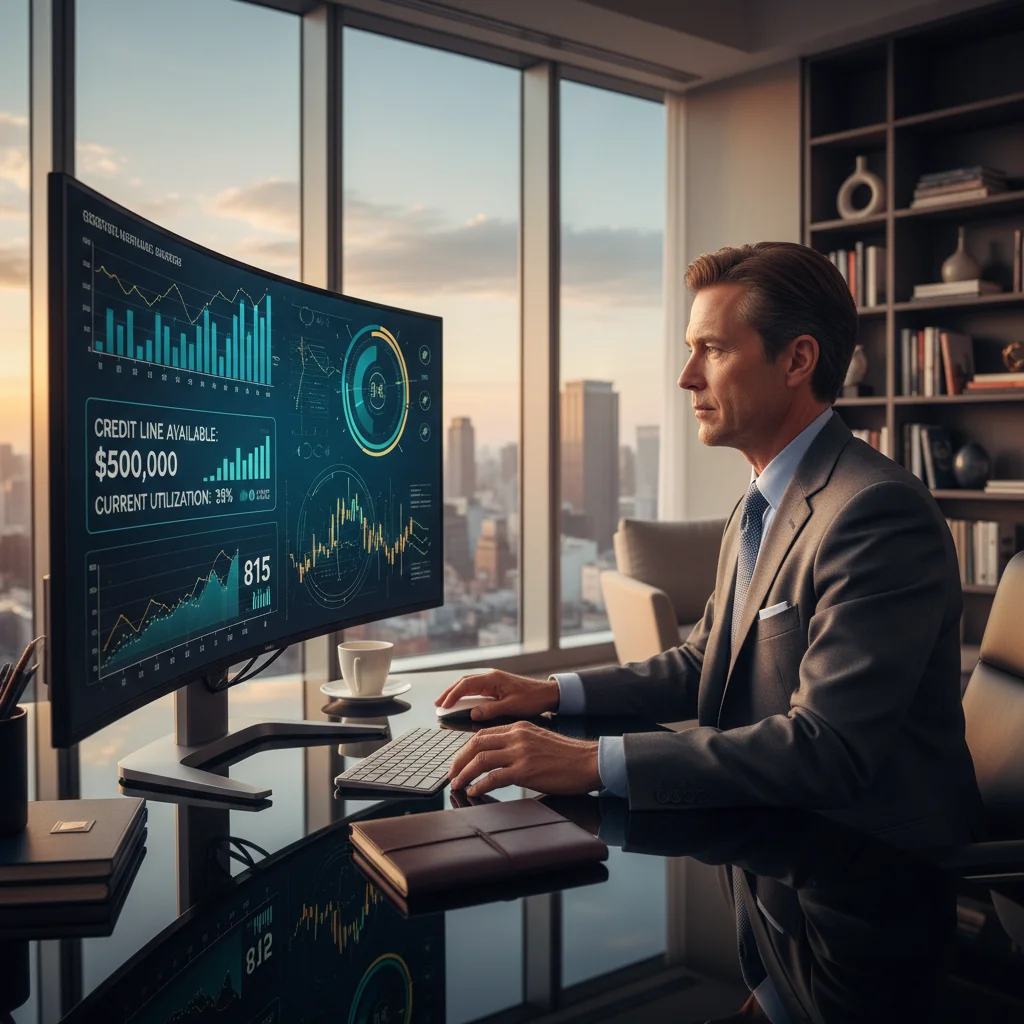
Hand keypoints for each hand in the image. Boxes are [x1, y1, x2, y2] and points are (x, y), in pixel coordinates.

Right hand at [434, 669, 559, 721]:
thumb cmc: (532, 699)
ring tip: (445, 704)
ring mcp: (493, 681)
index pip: (466, 685)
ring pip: (469, 685)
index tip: (443, 705)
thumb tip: (473, 714)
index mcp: (493, 679)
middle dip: (449, 692)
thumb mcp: (511, 707)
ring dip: (456, 693)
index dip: (452, 695)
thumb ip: (490, 709)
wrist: (548, 694)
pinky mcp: (497, 687)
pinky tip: (462, 703)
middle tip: (437, 704)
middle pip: (464, 682)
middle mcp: (491, 677)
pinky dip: (466, 695)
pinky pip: (477, 689)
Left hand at [448, 721, 600, 796]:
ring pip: (481, 759)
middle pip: (476, 744)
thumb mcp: (538, 740)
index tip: (459, 760)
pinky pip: (494, 777)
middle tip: (452, 772)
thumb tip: (500, 758)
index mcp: (518, 727)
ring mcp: (520, 752)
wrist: (588, 761)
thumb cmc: (567, 755)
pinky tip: (474, 791)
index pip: (483, 734)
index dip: (466, 748)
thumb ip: (518, 744)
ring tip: (457, 783)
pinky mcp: (525, 770)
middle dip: (459, 759)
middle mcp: (516, 736)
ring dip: (465, 773)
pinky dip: (480, 785)